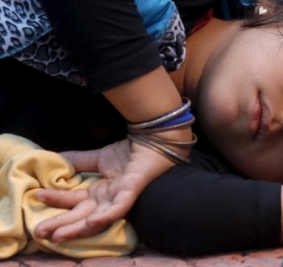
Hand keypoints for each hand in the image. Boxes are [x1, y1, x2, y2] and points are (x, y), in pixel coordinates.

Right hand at [33, 138, 174, 241]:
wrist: (153, 140)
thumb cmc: (129, 152)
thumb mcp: (98, 158)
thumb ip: (77, 161)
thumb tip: (53, 159)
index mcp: (98, 193)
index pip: (73, 202)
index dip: (55, 201)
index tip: (36, 198)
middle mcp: (106, 200)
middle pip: (80, 216)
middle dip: (60, 226)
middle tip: (40, 232)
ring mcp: (118, 199)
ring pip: (94, 219)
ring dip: (76, 228)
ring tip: (57, 235)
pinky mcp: (130, 194)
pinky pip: (118, 209)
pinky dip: (106, 216)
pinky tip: (93, 221)